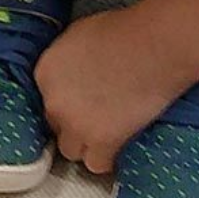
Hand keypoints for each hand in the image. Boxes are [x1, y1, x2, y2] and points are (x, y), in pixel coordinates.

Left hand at [34, 6, 193, 175]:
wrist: (152, 47)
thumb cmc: (124, 33)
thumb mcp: (79, 35)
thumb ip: (68, 60)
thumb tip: (74, 71)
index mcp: (45, 72)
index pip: (47, 99)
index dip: (68, 102)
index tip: (84, 101)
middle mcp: (53, 101)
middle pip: (57, 125)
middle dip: (75, 123)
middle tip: (99, 117)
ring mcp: (76, 125)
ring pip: (71, 150)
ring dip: (88, 145)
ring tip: (110, 135)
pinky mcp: (101, 143)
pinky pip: (97, 164)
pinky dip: (108, 160)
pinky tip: (120, 149)